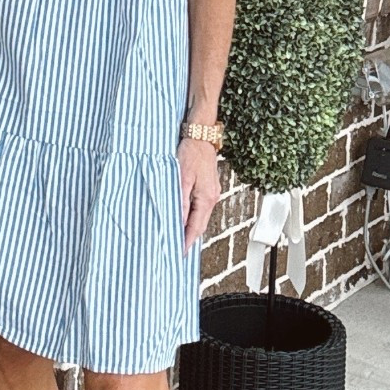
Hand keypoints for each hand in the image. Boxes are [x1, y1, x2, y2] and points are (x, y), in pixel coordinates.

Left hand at [177, 136, 219, 251]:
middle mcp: (212, 198)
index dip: (187, 241)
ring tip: (179, 239)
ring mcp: (212, 193)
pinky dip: (192, 217)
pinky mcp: (209, 188)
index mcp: (206, 198)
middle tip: (178, 251)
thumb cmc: (191, 152)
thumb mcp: (182, 177)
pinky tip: (184, 219)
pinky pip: (200, 208)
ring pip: (200, 217)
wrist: (201, 136)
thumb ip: (181, 200)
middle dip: (189, 239)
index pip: (195, 227)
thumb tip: (178, 220)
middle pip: (199, 225)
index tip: (180, 253)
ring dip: (190, 228)